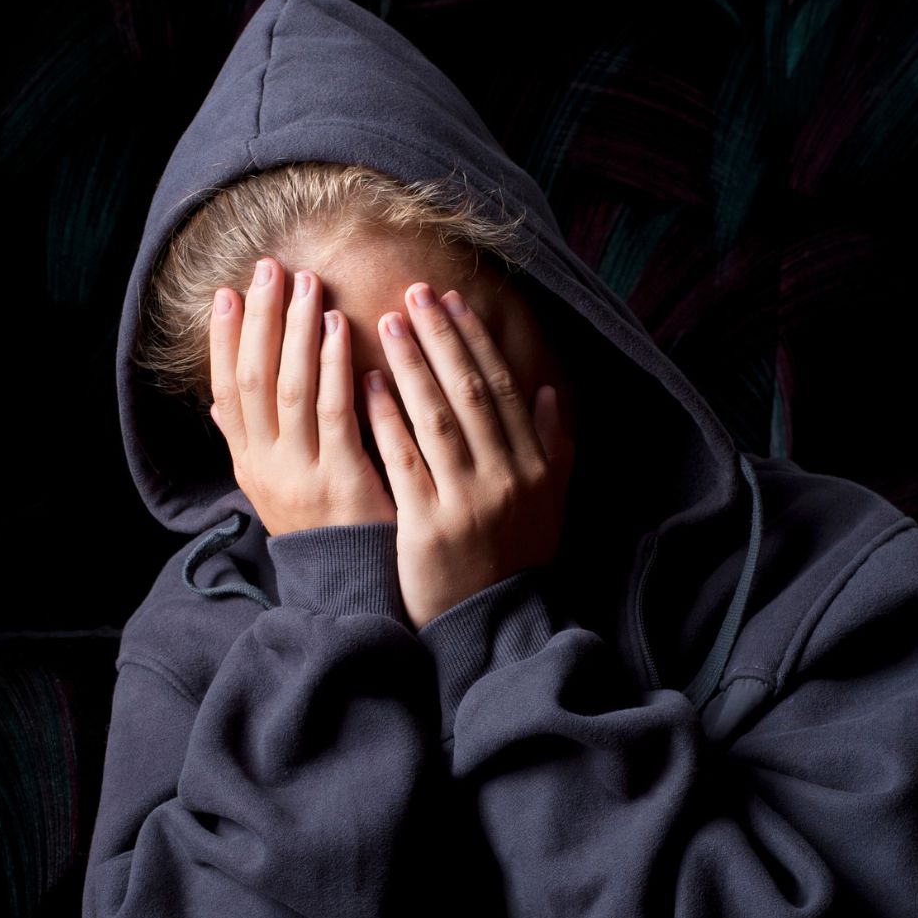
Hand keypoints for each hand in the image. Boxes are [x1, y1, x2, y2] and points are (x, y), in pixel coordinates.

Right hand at [207, 255, 397, 536]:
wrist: (349, 590)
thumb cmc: (321, 529)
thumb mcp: (273, 488)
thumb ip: (249, 443)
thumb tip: (216, 405)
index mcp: (247, 463)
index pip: (225, 390)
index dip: (223, 341)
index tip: (227, 293)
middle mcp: (265, 465)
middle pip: (253, 379)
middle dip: (261, 319)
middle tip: (270, 269)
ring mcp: (300, 473)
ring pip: (290, 389)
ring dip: (297, 332)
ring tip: (307, 286)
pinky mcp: (341, 481)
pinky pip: (333, 413)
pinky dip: (333, 366)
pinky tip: (341, 329)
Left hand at [364, 283, 574, 631]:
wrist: (491, 625)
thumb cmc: (514, 559)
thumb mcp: (547, 504)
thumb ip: (551, 447)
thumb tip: (546, 391)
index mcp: (534, 466)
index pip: (501, 388)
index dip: (475, 341)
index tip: (450, 300)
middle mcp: (506, 478)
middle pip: (469, 392)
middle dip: (440, 338)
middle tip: (411, 293)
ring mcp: (468, 502)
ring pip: (437, 418)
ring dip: (410, 365)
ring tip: (384, 323)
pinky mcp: (429, 527)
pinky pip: (405, 461)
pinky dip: (387, 418)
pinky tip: (365, 384)